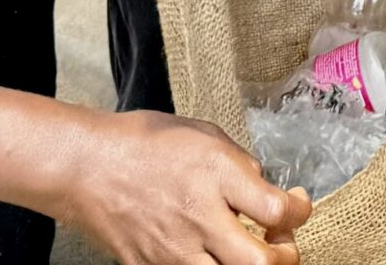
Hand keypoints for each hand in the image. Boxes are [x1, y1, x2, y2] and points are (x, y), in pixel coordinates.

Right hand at [60, 111, 308, 264]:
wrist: (85, 166)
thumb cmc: (140, 143)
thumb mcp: (203, 134)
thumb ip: (239, 164)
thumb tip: (262, 187)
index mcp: (216, 175)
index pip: (278, 210)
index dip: (300, 210)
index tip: (296, 202)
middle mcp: (199, 217)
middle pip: (262, 262)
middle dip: (285, 255)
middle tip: (281, 242)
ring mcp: (175, 250)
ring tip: (249, 252)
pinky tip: (210, 252)